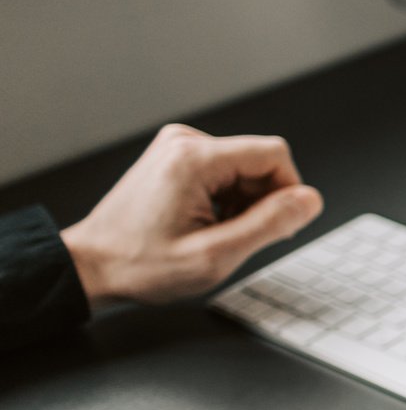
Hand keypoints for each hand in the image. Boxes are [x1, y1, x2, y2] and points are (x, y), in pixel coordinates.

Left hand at [60, 124, 323, 306]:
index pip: (274, 155)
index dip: (289, 192)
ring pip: (245, 168)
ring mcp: (178, 147)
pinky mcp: (176, 157)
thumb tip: (310, 200)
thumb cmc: (142, 265)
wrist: (92, 266)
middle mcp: (185, 142)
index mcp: (194, 160)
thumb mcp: (216, 256)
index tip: (276, 226)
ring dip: (243, 203)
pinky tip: (205, 223)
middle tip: (238, 238)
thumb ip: (270, 225)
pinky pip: (225, 171)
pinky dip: (226, 199)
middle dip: (262, 202)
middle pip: (260, 161)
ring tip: (215, 233)